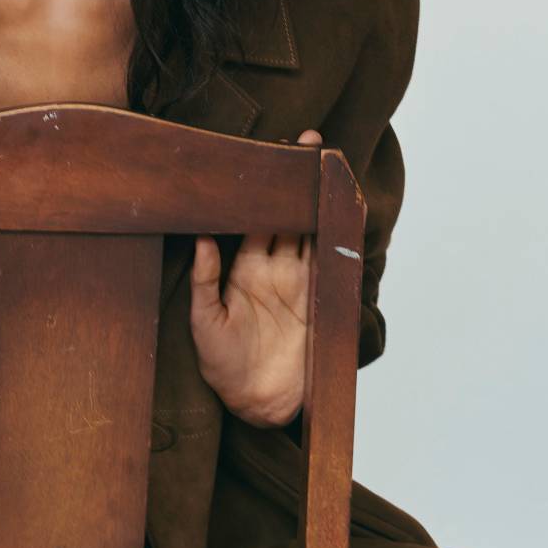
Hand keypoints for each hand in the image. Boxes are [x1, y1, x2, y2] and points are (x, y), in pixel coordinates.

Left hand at [188, 128, 322, 428]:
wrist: (256, 403)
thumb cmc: (221, 365)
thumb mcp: (203, 322)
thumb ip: (204, 280)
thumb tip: (200, 237)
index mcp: (245, 268)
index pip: (256, 218)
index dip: (261, 189)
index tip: (268, 157)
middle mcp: (276, 269)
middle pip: (289, 215)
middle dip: (298, 182)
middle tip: (308, 144)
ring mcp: (302, 282)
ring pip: (315, 231)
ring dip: (322, 201)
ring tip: (330, 167)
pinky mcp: (321, 299)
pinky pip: (334, 262)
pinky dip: (343, 237)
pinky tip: (348, 211)